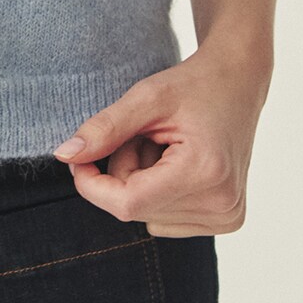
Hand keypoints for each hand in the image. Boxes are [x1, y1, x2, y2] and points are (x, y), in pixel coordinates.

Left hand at [51, 41, 272, 236]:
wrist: (238, 83)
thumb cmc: (193, 85)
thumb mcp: (145, 97)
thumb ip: (104, 129)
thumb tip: (64, 156)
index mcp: (205, 172)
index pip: (128, 203)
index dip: (92, 185)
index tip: (78, 158)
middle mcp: (222, 203)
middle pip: (136, 209)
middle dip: (124, 173)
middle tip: (144, 135)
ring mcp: (228, 216)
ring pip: (147, 216)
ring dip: (141, 183)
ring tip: (164, 146)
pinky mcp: (227, 219)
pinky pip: (165, 219)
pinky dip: (159, 192)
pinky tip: (177, 162)